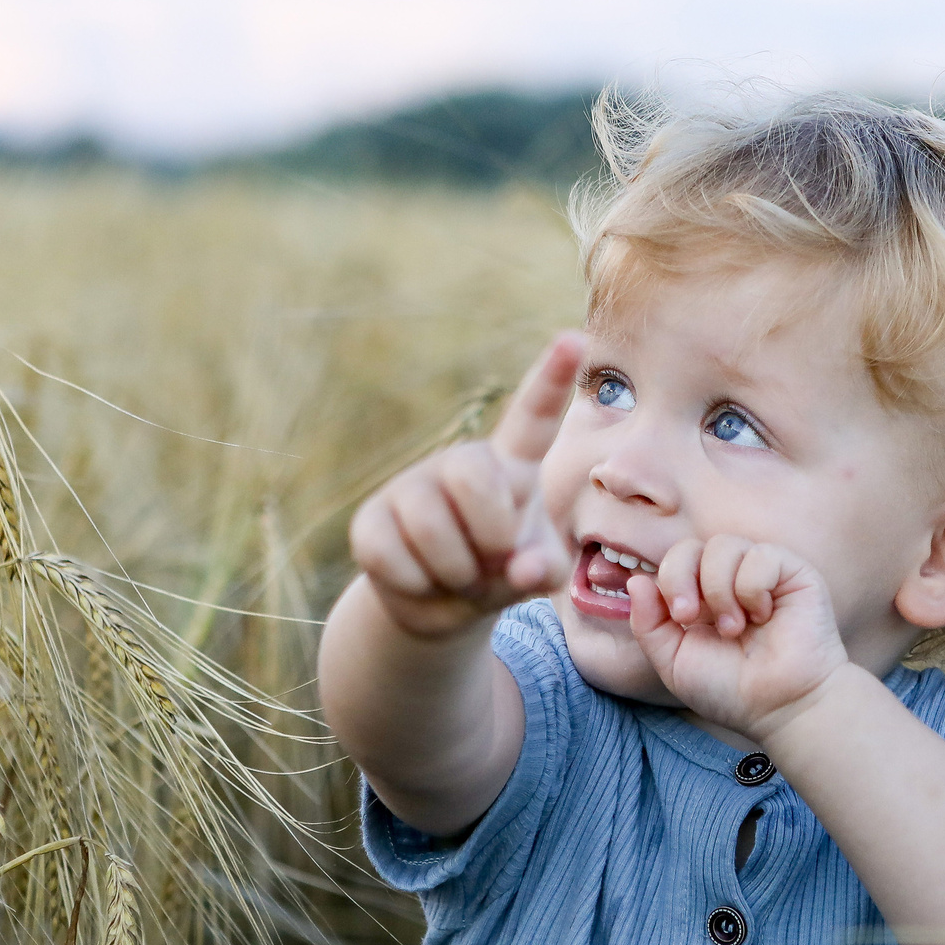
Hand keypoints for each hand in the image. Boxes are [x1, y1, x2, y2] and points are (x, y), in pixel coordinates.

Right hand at [349, 334, 581, 638]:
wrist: (441, 605)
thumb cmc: (501, 572)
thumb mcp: (537, 572)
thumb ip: (544, 569)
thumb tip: (523, 567)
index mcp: (513, 467)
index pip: (533, 417)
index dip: (550, 378)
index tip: (574, 338)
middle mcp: (460, 464)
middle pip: (474, 476)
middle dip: (491, 533)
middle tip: (493, 559)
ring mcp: (411, 487)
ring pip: (430, 526)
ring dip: (455, 571)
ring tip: (459, 575)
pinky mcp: (371, 519)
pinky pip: (390, 555)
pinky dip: (416, 585)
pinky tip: (421, 579)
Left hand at [626, 535, 853, 741]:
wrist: (779, 707)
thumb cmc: (731, 690)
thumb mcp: (674, 662)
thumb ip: (648, 624)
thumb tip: (635, 580)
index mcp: (699, 598)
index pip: (672, 562)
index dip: (668, 580)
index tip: (681, 618)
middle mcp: (728, 580)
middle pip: (689, 547)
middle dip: (681, 578)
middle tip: (691, 617)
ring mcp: (760, 573)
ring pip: (723, 545)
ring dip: (719, 589)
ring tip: (734, 627)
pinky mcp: (792, 571)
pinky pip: (760, 555)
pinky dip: (753, 587)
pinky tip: (764, 616)